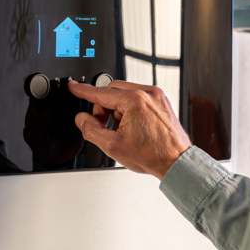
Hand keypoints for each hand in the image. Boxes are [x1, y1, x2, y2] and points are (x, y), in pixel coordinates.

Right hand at [67, 79, 190, 179]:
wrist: (176, 162)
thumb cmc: (153, 155)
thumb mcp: (113, 146)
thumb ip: (91, 130)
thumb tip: (82, 119)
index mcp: (135, 101)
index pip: (101, 93)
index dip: (84, 91)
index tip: (74, 86)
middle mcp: (148, 93)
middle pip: (112, 91)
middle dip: (104, 107)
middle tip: (104, 125)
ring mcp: (156, 96)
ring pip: (125, 94)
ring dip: (117, 109)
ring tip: (124, 130)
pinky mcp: (161, 101)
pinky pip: (138, 97)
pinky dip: (130, 109)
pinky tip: (134, 127)